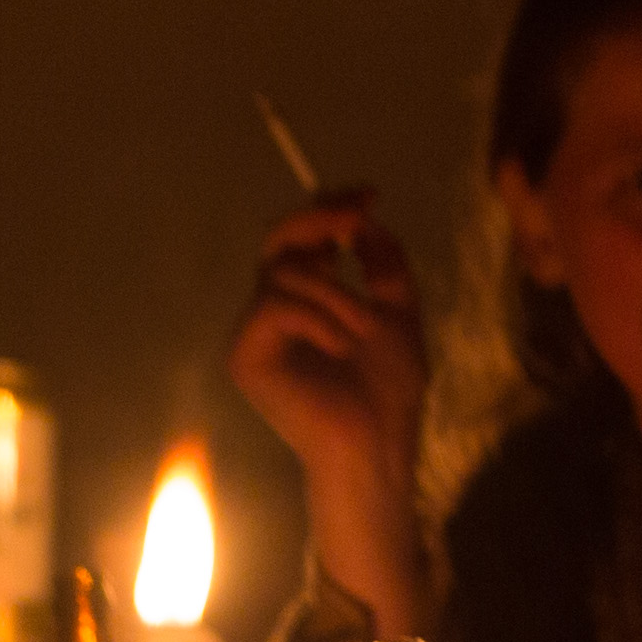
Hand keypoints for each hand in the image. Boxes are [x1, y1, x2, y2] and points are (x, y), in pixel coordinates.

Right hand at [226, 195, 434, 634]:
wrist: (377, 447)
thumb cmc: (388, 394)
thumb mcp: (398, 314)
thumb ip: (383, 266)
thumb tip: (366, 219)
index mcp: (307, 303)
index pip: (302, 239)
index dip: (330, 208)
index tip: (371, 195)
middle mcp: (273, 313)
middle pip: (278, 239)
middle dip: (319, 220)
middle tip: (356, 221)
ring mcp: (254, 334)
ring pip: (284, 273)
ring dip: (337, 296)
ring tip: (363, 333)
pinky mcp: (243, 356)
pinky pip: (275, 306)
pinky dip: (317, 320)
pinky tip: (340, 348)